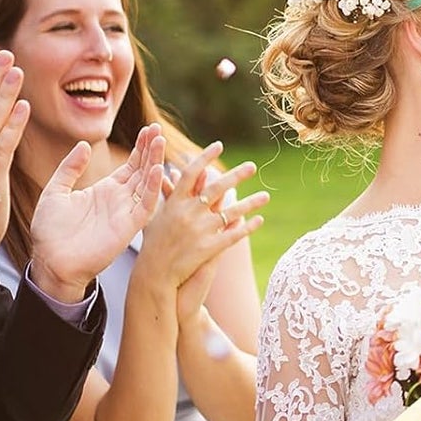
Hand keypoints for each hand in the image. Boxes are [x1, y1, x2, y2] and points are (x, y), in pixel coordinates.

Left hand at [27, 125, 166, 302]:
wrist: (51, 261)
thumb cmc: (50, 231)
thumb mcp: (56, 190)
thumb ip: (70, 168)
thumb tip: (83, 144)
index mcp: (105, 191)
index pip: (129, 165)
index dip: (139, 147)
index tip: (147, 129)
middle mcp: (120, 200)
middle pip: (142, 170)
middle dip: (150, 149)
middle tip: (157, 128)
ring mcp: (126, 213)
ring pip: (147, 183)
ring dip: (154, 162)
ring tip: (159, 141)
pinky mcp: (129, 226)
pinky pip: (146, 204)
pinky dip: (153, 186)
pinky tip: (156, 168)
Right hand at [140, 166, 265, 293]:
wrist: (155, 275)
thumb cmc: (153, 244)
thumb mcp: (155, 215)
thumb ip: (166, 193)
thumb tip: (170, 172)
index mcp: (175, 202)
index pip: (192, 172)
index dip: (205, 157)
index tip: (219, 145)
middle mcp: (189, 213)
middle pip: (217, 188)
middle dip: (237, 175)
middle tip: (253, 166)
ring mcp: (200, 230)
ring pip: (232, 212)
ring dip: (251, 203)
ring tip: (267, 195)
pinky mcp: (210, 248)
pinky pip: (234, 234)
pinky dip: (248, 227)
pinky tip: (260, 220)